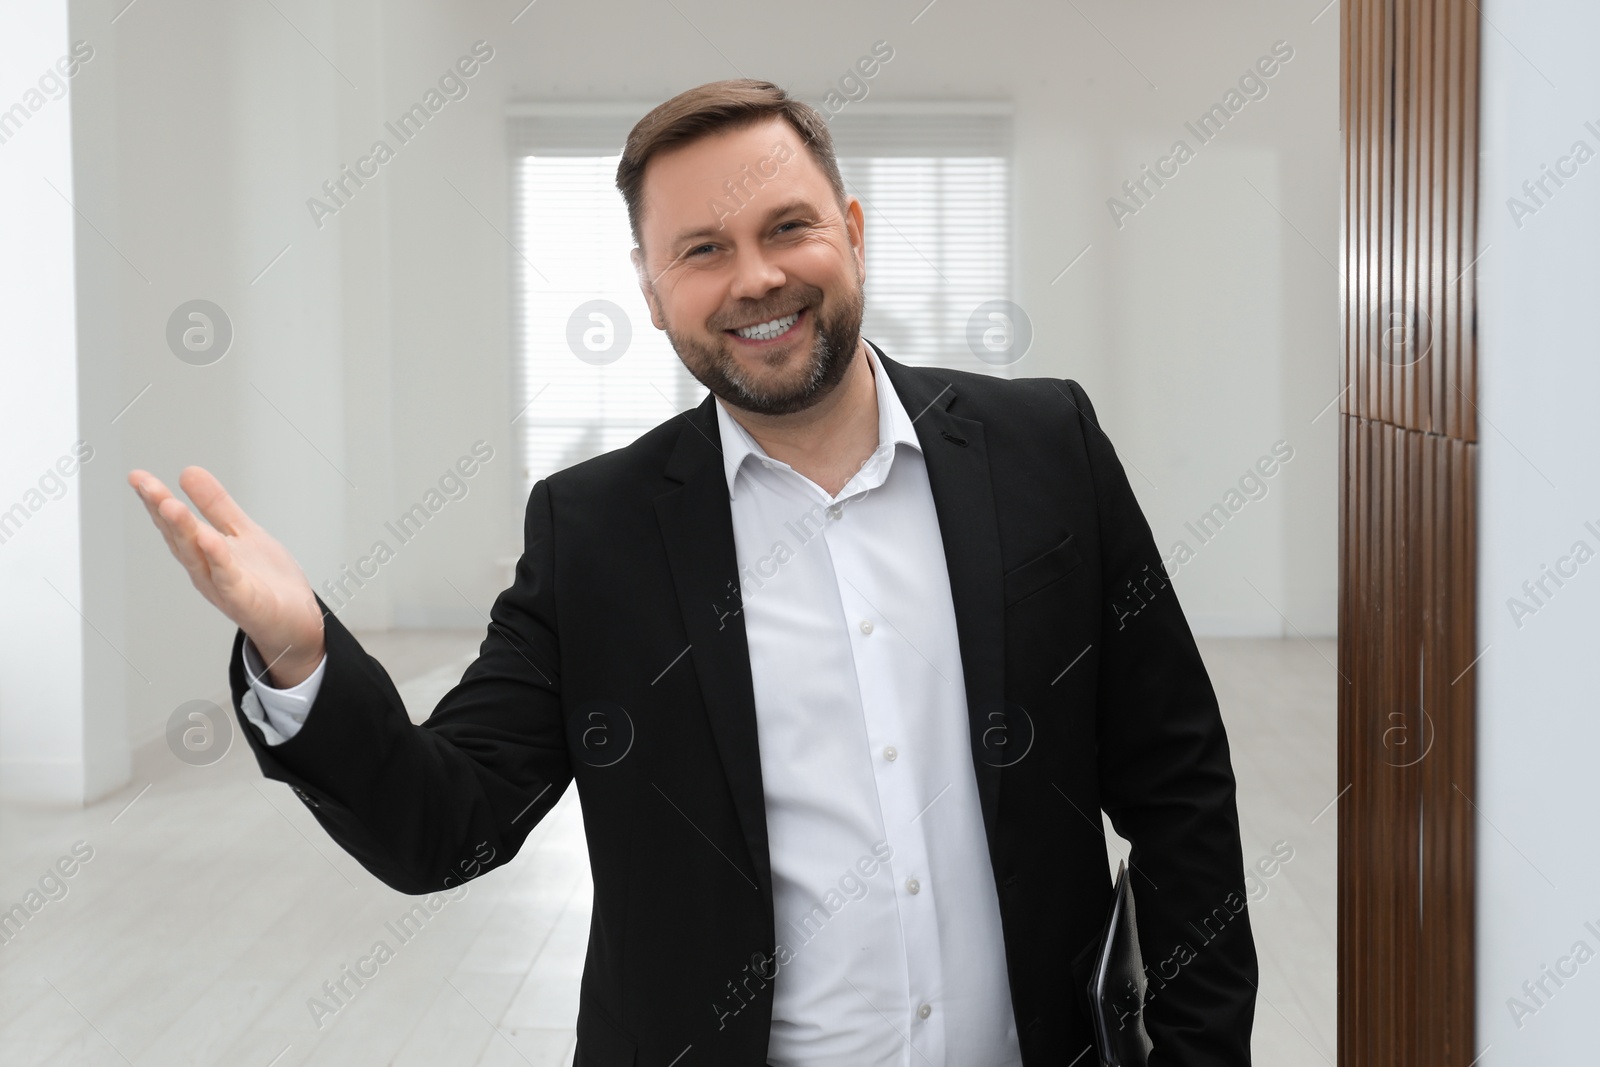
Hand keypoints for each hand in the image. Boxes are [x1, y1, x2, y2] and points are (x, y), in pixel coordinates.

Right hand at [128, 466, 324, 686]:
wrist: (297, 621)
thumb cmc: (267, 581)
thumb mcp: (241, 532)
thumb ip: (216, 506)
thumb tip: (188, 472)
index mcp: (203, 552)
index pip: (175, 524)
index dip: (155, 500)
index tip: (137, 476)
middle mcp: (206, 570)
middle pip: (180, 538)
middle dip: (162, 510)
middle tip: (145, 485)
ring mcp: (223, 587)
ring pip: (199, 557)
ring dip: (184, 531)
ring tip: (170, 505)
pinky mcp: (246, 602)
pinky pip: (229, 580)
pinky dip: (219, 561)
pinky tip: (210, 541)